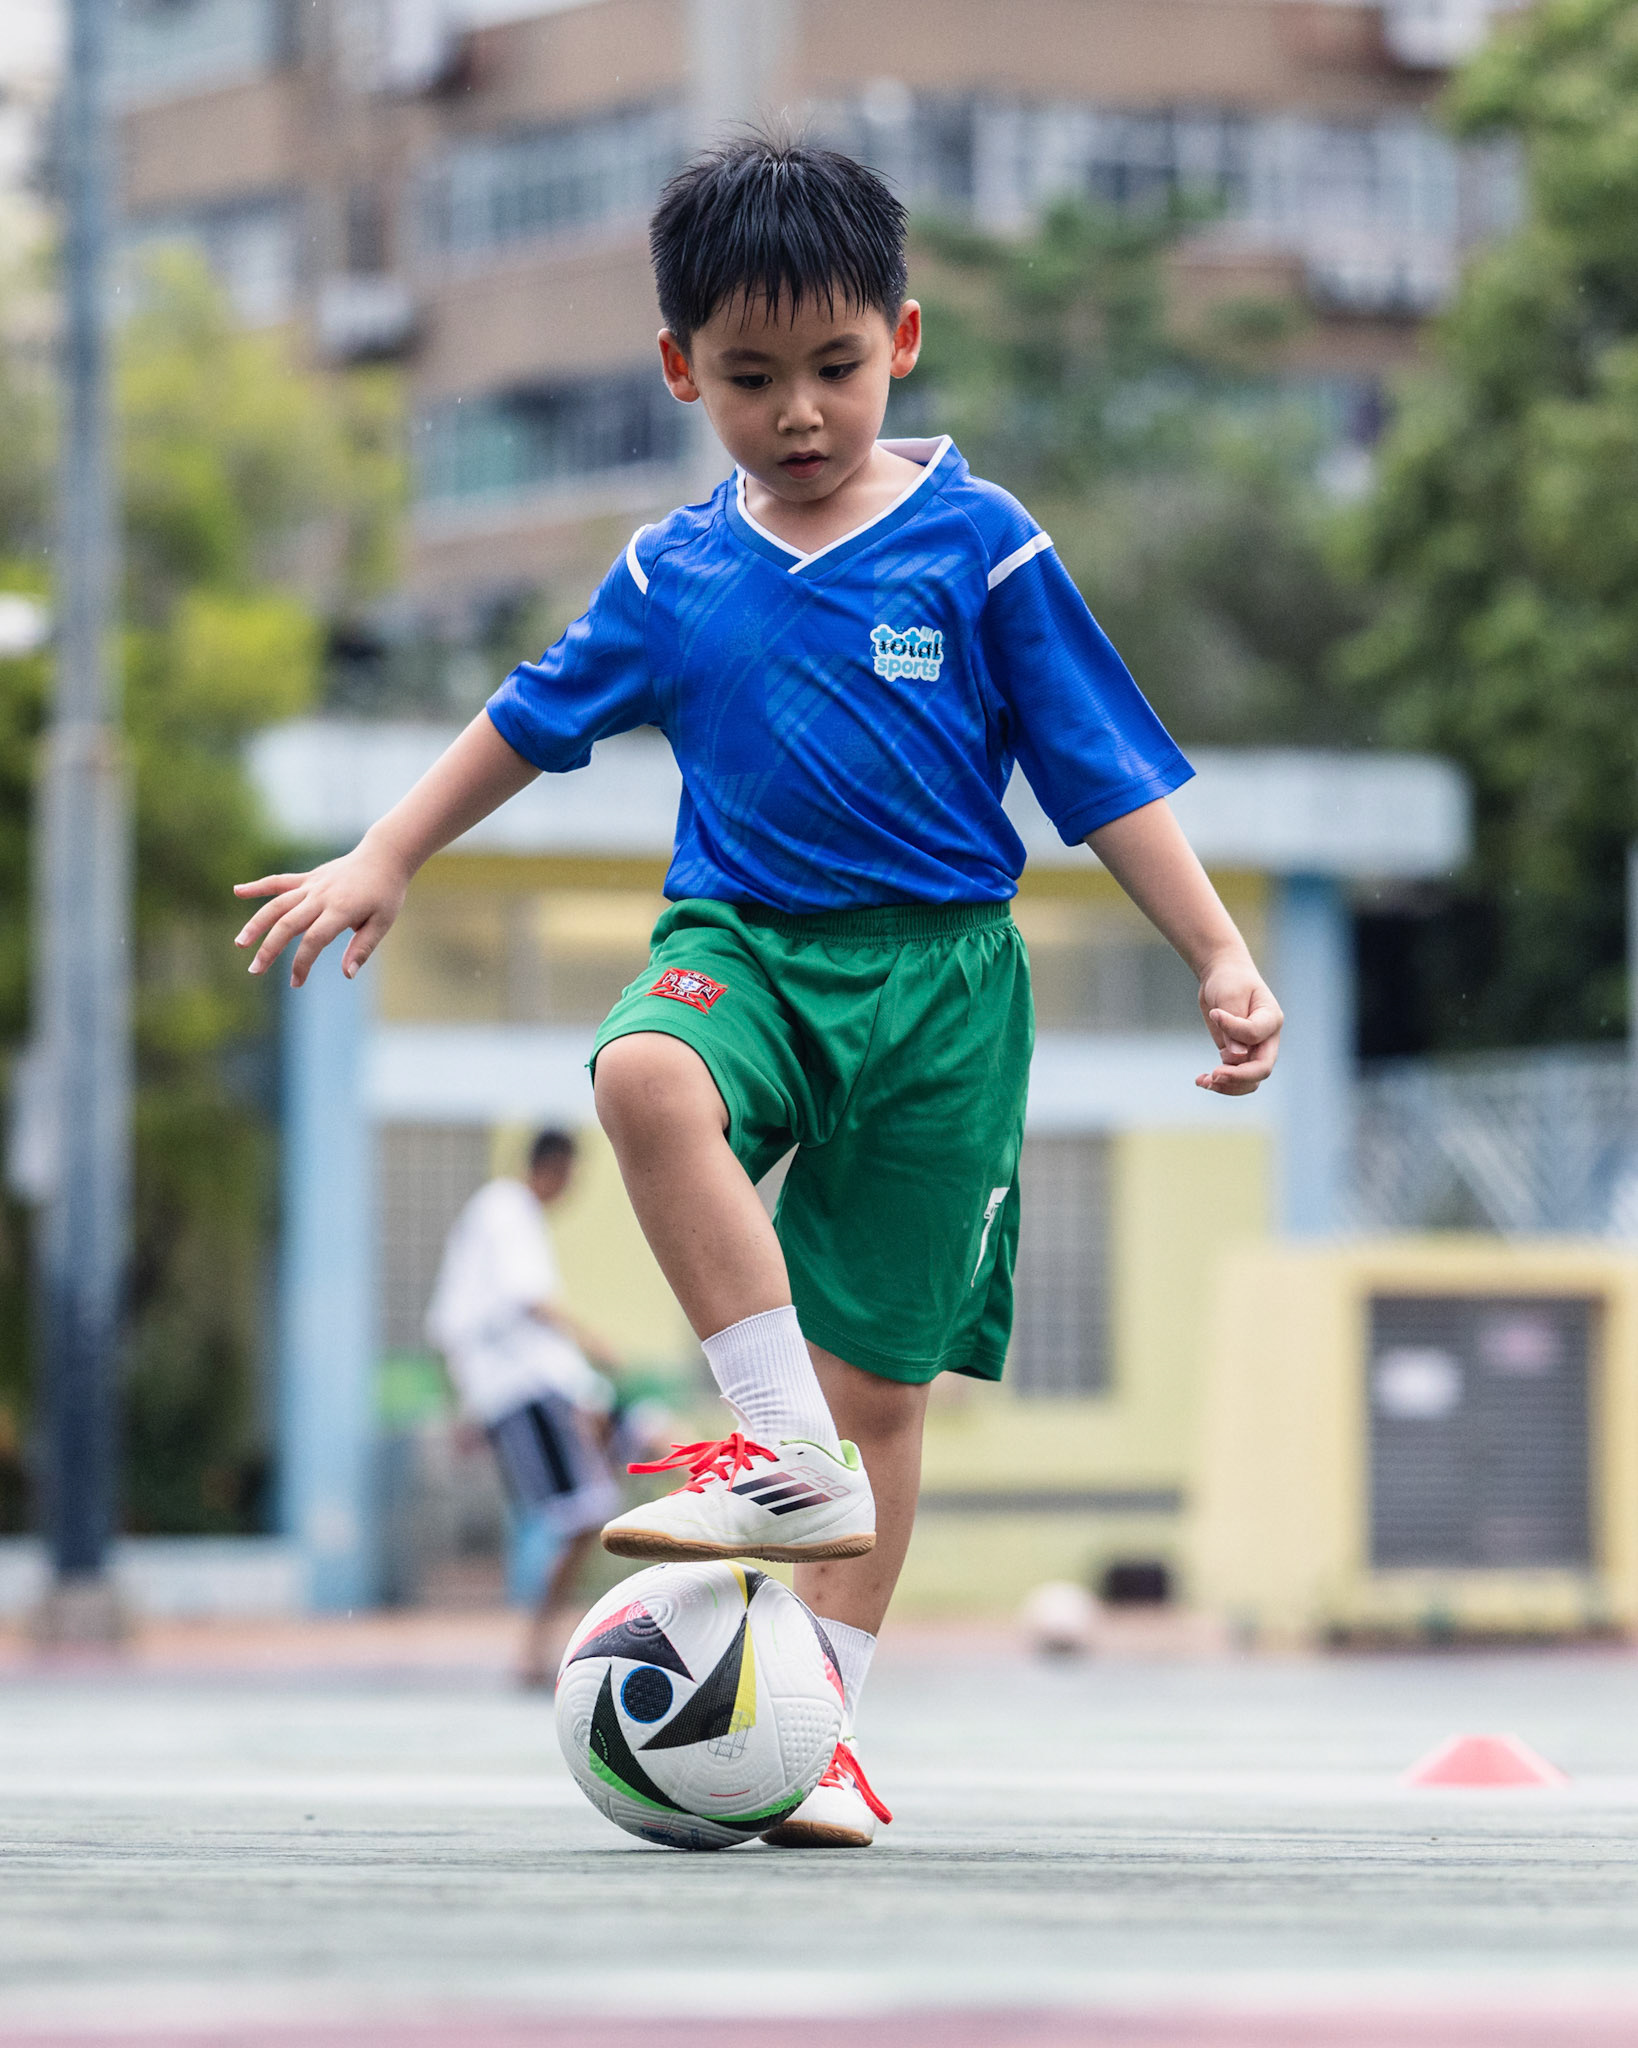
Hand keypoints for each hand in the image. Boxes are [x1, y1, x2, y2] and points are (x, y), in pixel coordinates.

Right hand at [233, 832, 410, 987]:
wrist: (385, 856)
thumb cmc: (386, 893)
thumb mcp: (382, 923)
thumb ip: (362, 948)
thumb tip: (347, 974)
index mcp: (340, 910)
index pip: (313, 940)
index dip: (301, 963)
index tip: (296, 982)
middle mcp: (321, 897)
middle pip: (288, 924)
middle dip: (269, 949)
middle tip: (254, 971)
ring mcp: (312, 885)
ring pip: (277, 904)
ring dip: (256, 923)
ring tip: (240, 943)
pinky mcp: (308, 878)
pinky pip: (280, 882)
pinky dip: (259, 886)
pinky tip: (237, 891)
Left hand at [1195, 953, 1281, 1094]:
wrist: (1224, 978)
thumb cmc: (1230, 981)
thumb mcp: (1230, 995)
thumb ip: (1234, 1024)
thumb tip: (1236, 1056)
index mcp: (1271, 1019)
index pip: (1255, 1034)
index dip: (1232, 1028)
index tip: (1215, 1013)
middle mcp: (1267, 1039)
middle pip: (1261, 1069)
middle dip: (1237, 1076)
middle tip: (1213, 1074)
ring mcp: (1254, 1050)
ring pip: (1250, 1081)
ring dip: (1228, 1086)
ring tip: (1204, 1081)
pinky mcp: (1238, 1056)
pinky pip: (1235, 1078)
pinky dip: (1220, 1083)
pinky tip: (1201, 1080)